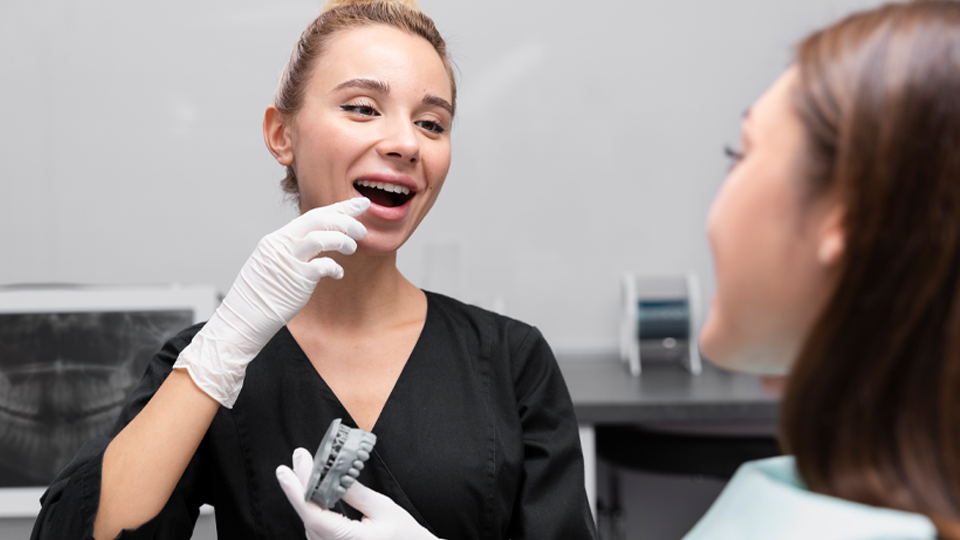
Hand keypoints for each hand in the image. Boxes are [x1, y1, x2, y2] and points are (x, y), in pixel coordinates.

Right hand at [173, 198, 369, 406]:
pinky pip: (322, 265)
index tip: (360, 204)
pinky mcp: (295, 280)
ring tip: (353, 248)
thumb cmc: (261, 295)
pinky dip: (335, 267)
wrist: (242, 319)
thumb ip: (294, 251)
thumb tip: (319, 243)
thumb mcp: (274, 264)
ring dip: (342, 240)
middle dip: (345, 219)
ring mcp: (287, 261)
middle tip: (363, 228)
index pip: (313, 215)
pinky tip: (338, 274)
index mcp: (278, 239)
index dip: (340, 208)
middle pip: (318, 219)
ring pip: (320, 237)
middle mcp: (281, 245)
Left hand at [276, 448, 439, 539]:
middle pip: (308, 515)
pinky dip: (312, 503)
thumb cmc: (402, 533)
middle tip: (299, 456)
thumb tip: (333, 471)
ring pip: (309, 519)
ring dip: (305, 492)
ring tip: (305, 465)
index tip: (285, 471)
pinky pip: (316, 525)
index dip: (296, 493)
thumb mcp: (383, 507)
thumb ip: (355, 493)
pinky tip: (313, 486)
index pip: (315, 517)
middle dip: (300, 484)